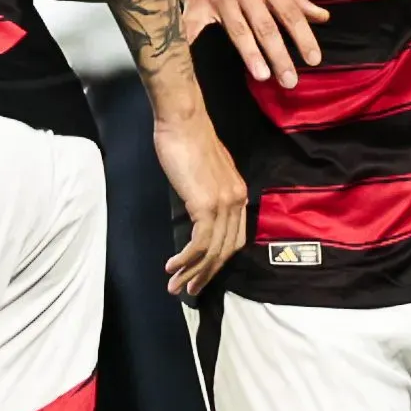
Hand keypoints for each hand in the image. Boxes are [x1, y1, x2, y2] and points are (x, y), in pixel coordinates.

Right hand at [152, 111, 247, 295]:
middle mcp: (237, 201)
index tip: (202, 273)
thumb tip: (197, 209)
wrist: (183, 120)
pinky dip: (186, 259)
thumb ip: (207, 191)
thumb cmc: (187, 139)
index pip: (235, 237)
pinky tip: (172, 267)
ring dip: (193, 272)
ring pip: (213, 251)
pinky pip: (200, 243)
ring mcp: (224, 204)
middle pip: (226, 250)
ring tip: (176, 287)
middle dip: (206, 274)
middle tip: (188, 290)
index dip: (219, 260)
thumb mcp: (204, 171)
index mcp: (238, 193)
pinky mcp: (206, 205)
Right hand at [169, 0, 327, 87]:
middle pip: (266, 27)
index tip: (314, 60)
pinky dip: (195, 44)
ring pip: (238, 30)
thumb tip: (323, 17)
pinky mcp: (195, 5)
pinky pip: (195, 28)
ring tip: (263, 76)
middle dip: (279, 55)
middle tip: (291, 81)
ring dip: (250, 54)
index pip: (290, 13)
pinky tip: (198, 65)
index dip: (303, 37)